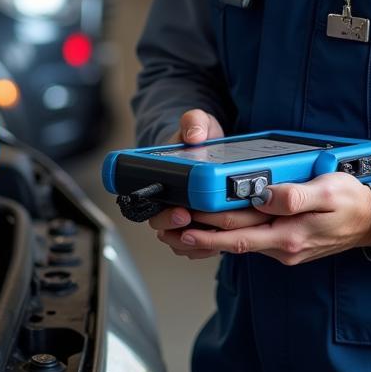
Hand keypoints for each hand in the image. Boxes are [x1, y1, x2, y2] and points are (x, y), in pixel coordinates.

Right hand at [146, 109, 225, 260]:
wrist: (209, 146)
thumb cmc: (198, 137)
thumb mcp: (199, 124)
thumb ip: (195, 123)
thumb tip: (194, 135)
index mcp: (162, 180)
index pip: (150, 203)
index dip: (164, 214)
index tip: (181, 211)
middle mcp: (168, 201)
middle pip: (162, 226)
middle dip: (176, 227)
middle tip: (191, 219)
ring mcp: (184, 215)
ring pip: (179, 241)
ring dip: (192, 242)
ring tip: (211, 235)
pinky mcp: (201, 225)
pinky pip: (197, 246)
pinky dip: (206, 248)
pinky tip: (220, 241)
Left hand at [156, 173, 370, 265]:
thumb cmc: (352, 202)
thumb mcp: (329, 192)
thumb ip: (296, 196)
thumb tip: (266, 196)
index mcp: (290, 235)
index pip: (239, 231)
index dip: (209, 226)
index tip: (184, 219)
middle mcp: (282, 247)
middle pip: (231, 241)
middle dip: (198, 237)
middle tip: (168, 229)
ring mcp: (282, 249)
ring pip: (239, 243)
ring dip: (209, 239)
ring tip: (178, 233)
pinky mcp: (283, 245)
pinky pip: (251, 242)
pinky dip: (228, 237)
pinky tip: (212, 231)